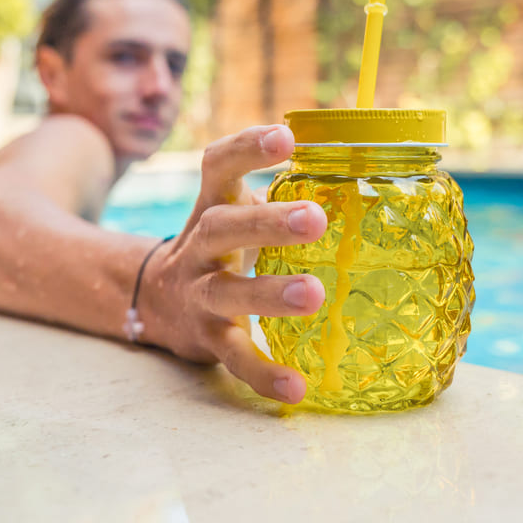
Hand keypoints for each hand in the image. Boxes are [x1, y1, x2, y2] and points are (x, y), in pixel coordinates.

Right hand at [138, 124, 327, 403]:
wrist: (155, 300)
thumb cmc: (222, 246)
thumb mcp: (237, 211)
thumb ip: (282, 195)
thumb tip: (366, 173)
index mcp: (211, 205)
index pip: (218, 166)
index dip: (247, 148)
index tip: (286, 135)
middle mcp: (199, 246)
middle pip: (222, 228)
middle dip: (266, 223)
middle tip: (316, 219)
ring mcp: (198, 294)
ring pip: (224, 293)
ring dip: (267, 294)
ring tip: (314, 294)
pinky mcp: (206, 339)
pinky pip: (233, 357)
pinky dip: (263, 373)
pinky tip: (296, 387)